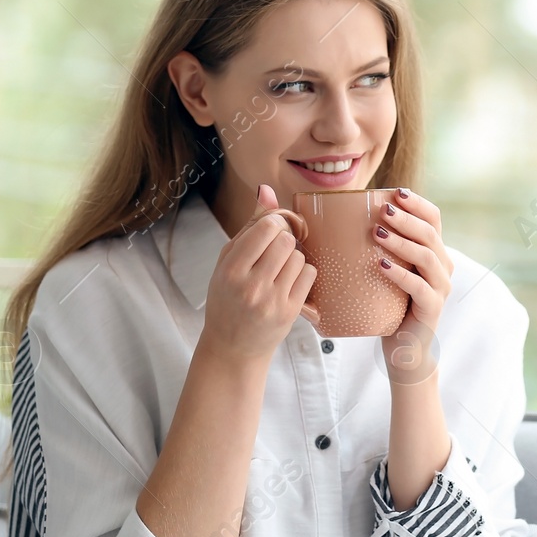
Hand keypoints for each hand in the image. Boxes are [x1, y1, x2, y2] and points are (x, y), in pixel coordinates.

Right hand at [200, 184, 317, 361]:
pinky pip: (309, 274)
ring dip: (293, 257)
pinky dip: (302, 273)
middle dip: (284, 241)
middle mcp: (251, 286)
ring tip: (278, 270)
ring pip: (299, 256)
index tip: (269, 232)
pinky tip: (289, 282)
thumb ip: (248, 226)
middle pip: (286, 240)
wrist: (232, 347)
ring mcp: (273, 300)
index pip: (265, 228)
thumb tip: (266, 189)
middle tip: (274, 252)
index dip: (272, 225)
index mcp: (230, 271)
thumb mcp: (227, 262)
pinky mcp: (291, 311)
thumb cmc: (227, 300)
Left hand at [375, 187, 453, 384]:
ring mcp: (441, 288)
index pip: (434, 218)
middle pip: (430, 233)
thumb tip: (326, 228)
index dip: (418, 203)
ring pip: (427, 256)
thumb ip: (372, 251)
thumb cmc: (388, 307)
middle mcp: (443, 266)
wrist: (403, 349)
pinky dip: (401, 274)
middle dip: (406, 218)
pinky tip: (382, 266)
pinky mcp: (433, 308)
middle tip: (382, 211)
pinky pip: (420, 287)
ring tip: (378, 234)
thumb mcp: (384, 274)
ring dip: (402, 241)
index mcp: (434, 252)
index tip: (395, 192)